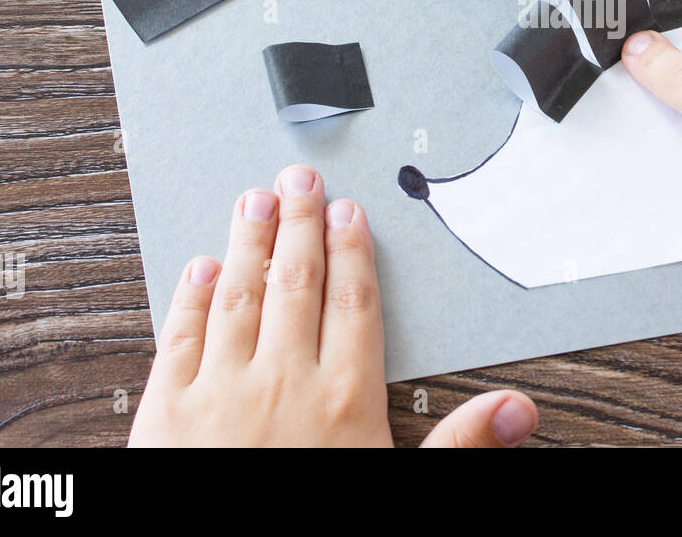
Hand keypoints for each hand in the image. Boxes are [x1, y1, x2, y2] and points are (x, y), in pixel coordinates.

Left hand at [128, 165, 538, 446]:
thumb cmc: (314, 526)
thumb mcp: (400, 486)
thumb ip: (457, 444)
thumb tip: (515, 411)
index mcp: (343, 401)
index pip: (351, 303)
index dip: (350, 250)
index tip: (346, 211)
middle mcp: (282, 384)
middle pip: (296, 284)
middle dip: (299, 225)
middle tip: (298, 179)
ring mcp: (219, 395)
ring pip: (238, 298)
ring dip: (246, 244)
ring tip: (253, 201)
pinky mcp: (166, 416)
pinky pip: (179, 341)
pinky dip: (190, 299)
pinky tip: (200, 269)